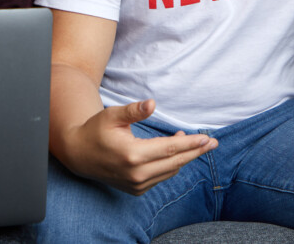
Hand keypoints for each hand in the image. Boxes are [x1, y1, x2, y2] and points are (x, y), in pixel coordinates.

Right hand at [60, 99, 217, 195]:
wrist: (79, 154)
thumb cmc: (96, 130)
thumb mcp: (113, 115)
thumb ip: (134, 110)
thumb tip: (152, 103)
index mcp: (133, 155)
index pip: (171, 150)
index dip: (191, 144)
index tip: (208, 139)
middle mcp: (137, 174)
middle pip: (176, 162)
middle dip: (196, 152)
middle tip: (213, 142)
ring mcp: (137, 184)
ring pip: (170, 171)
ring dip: (184, 157)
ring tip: (193, 142)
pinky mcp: (136, 190)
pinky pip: (161, 177)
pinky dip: (171, 165)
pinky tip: (175, 152)